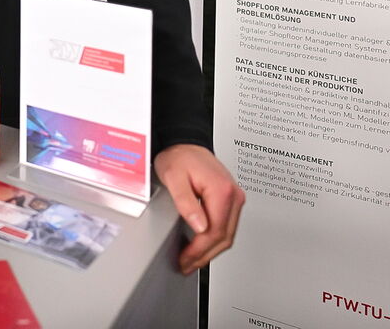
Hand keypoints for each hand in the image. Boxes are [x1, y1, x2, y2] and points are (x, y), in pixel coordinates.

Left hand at [154, 144, 244, 273]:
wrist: (185, 143)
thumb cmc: (179, 156)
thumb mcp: (174, 177)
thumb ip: (186, 202)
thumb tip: (199, 226)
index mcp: (222, 191)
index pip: (215, 231)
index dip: (199, 250)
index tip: (185, 259)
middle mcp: (233, 196)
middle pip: (225, 237)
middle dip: (204, 255)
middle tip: (186, 265)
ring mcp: (234, 199)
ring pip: (228, 234)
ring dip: (210, 251)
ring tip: (192, 260)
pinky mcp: (230, 200)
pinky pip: (226, 226)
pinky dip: (214, 240)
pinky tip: (202, 246)